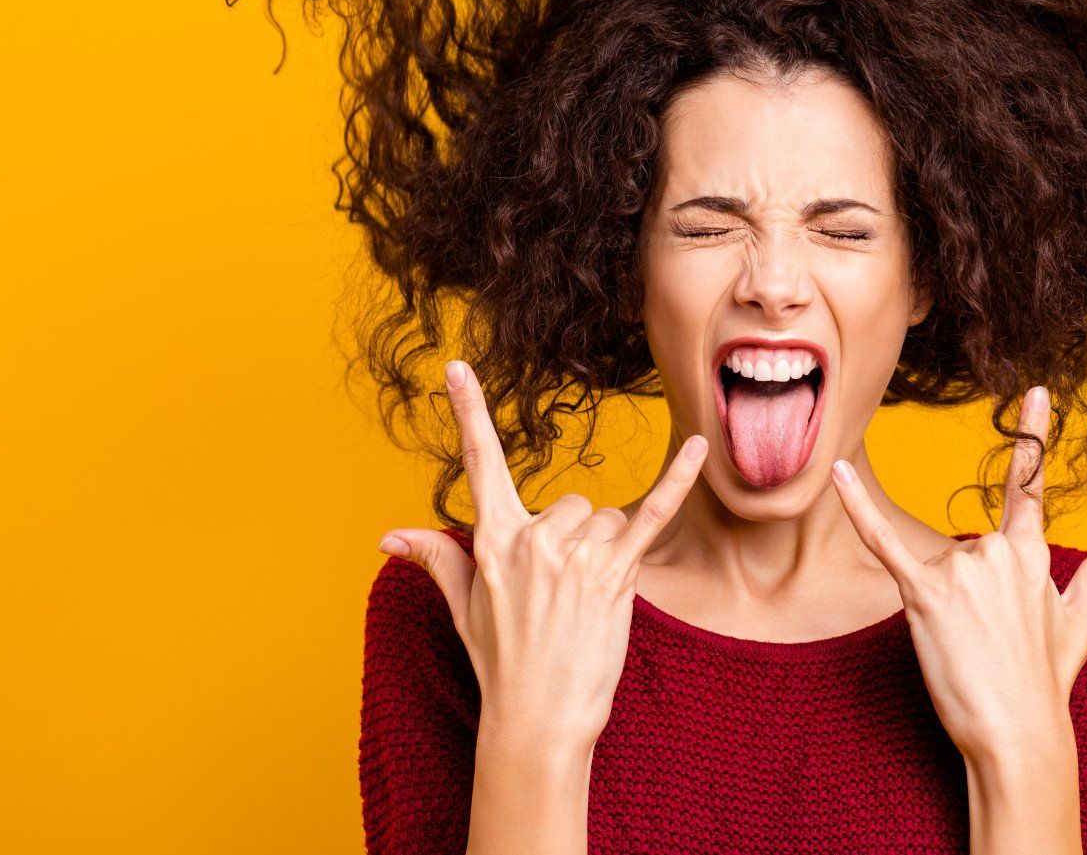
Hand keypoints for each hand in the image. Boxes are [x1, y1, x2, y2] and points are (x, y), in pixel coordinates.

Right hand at [378, 359, 710, 746]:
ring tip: (585, 603)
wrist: (538, 718)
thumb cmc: (501, 662)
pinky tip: (699, 449)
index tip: (458, 368)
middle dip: (571, 538)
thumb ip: (435, 557)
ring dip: (603, 552)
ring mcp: (576, 555)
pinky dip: (678, 480)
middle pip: (568, 502)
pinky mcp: (617, 572)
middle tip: (560, 595)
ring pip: (603, 519)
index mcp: (493, 540)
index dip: (468, 414)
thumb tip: (386, 537)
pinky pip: (653, 514)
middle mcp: (534, 539)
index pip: (479, 464)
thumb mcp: (463, 607)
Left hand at [829, 385, 1086, 760]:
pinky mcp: (924, 595)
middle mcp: (998, 552)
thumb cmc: (1045, 682)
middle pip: (969, 548)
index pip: (1029, 486)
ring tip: (967, 648)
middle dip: (971, 593)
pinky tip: (837, 473)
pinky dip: (858, 507)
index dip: (1032, 435)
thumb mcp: (1079, 623)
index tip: (1034, 392)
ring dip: (946, 604)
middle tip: (986, 643)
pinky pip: (884, 543)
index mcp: (1033, 554)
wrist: (1019, 734)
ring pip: (939, 566)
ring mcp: (962, 572)